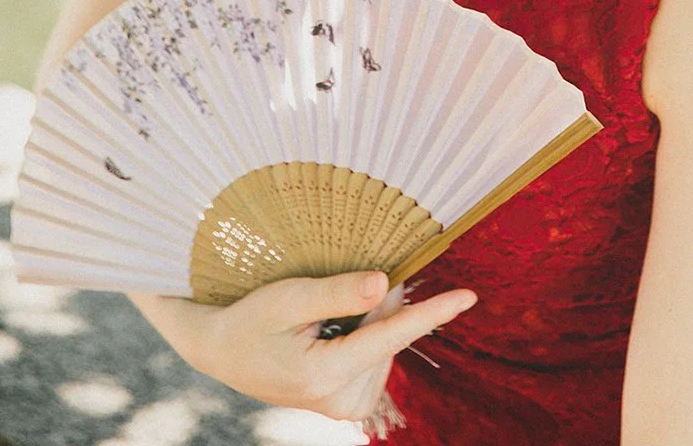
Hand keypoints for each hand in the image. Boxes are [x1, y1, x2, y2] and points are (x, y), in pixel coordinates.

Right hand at [188, 269, 477, 420]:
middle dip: (378, 301)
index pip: (390, 337)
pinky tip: (335, 331)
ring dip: (369, 318)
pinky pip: (376, 356)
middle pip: (388, 333)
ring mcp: (345, 407)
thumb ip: (337, 293)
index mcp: (324, 376)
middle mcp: (340, 401)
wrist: (224, 350)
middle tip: (339, 286)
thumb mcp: (287, 297)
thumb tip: (386, 285)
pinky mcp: (349, 404)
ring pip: (385, 343)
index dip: (431, 312)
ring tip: (323, 316)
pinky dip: (367, 334)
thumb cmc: (251, 319)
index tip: (468, 296)